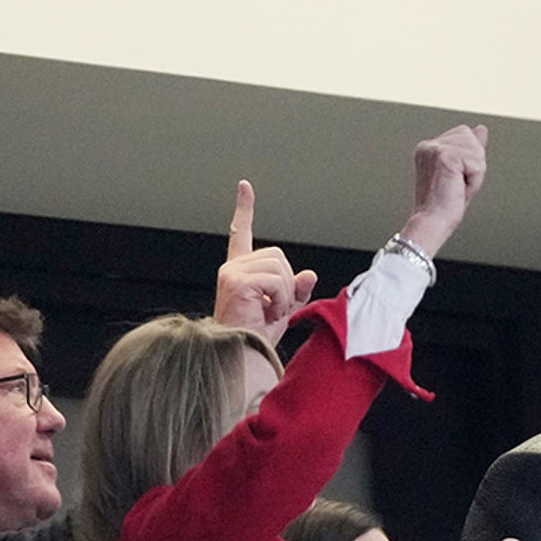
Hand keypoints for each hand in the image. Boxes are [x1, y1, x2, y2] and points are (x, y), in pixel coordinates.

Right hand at [215, 180, 317, 343]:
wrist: (243, 354)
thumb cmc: (257, 335)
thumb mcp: (284, 308)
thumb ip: (297, 289)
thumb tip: (309, 274)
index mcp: (241, 270)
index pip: (240, 233)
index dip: (244, 209)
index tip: (245, 186)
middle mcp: (232, 267)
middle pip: (278, 255)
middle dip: (287, 283)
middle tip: (274, 308)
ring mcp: (231, 272)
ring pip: (279, 266)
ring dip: (284, 293)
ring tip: (269, 311)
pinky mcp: (236, 280)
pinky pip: (275, 279)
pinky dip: (280, 298)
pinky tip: (267, 312)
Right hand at [398, 123, 488, 256]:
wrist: (432, 222)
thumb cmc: (444, 205)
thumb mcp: (461, 171)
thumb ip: (471, 148)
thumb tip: (481, 128)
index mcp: (429, 147)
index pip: (465, 135)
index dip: (468, 161)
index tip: (452, 180)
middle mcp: (429, 145)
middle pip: (472, 139)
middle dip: (473, 165)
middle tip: (455, 185)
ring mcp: (436, 149)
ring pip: (477, 152)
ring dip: (474, 174)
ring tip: (456, 187)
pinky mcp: (445, 157)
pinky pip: (478, 164)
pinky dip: (474, 181)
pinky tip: (458, 189)